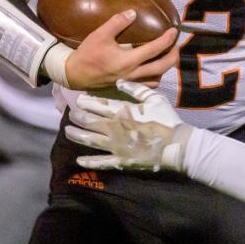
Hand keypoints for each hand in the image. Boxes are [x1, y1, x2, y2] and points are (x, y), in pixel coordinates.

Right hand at [64, 9, 178, 89]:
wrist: (74, 75)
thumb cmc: (87, 54)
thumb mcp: (99, 35)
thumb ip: (117, 23)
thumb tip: (133, 13)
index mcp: (128, 60)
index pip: (155, 49)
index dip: (167, 40)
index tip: (174, 31)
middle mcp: (133, 74)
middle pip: (162, 67)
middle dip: (173, 56)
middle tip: (176, 46)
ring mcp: (131, 83)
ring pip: (157, 79)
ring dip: (165, 68)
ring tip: (167, 56)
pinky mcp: (127, 88)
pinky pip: (148, 86)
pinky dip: (155, 78)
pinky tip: (154, 69)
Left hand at [65, 79, 192, 170]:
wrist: (176, 145)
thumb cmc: (167, 119)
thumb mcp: (155, 99)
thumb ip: (136, 89)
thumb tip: (119, 81)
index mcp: (122, 112)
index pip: (98, 105)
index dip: (86, 102)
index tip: (79, 100)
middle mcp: (113, 128)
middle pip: (89, 121)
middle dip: (78, 116)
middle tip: (71, 113)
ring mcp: (115, 146)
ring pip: (89, 139)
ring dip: (76, 135)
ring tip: (68, 131)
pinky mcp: (119, 160)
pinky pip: (100, 161)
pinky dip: (88, 161)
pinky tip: (79, 160)